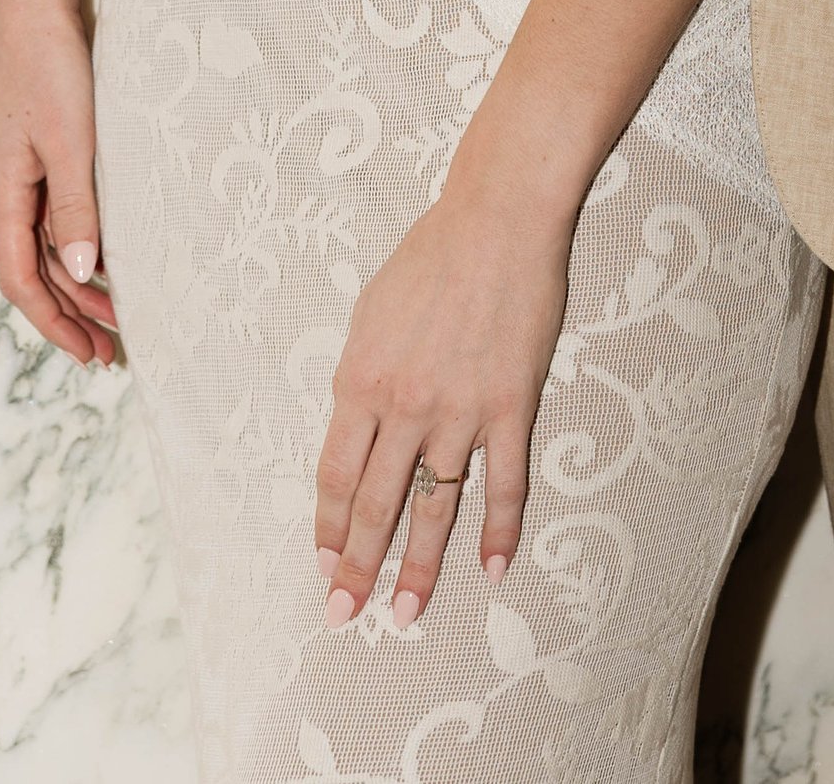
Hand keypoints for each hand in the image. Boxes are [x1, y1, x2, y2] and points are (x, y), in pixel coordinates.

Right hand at [0, 0, 118, 367]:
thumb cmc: (50, 65)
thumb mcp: (70, 142)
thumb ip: (75, 210)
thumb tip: (80, 275)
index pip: (21, 281)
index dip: (55, 322)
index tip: (90, 353)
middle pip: (33, 270)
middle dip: (72, 312)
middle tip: (114, 348)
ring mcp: (13, 170)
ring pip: (43, 244)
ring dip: (77, 280)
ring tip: (118, 311)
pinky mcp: (33, 149)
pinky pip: (51, 214)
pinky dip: (76, 242)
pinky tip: (104, 254)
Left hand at [314, 144, 574, 627]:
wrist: (498, 218)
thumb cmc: (432, 256)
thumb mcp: (372, 313)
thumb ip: (363, 375)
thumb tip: (356, 425)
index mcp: (362, 380)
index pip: (335, 475)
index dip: (327, 527)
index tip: (322, 566)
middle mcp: (406, 405)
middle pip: (375, 504)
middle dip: (356, 567)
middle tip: (344, 615)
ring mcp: (461, 409)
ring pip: (436, 505)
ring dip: (420, 567)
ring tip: (406, 613)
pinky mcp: (511, 404)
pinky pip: (504, 481)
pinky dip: (501, 530)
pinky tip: (494, 567)